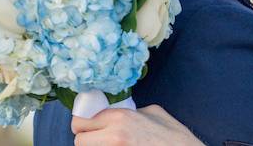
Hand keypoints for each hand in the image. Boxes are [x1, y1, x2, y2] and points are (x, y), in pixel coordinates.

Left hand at [72, 105, 204, 145]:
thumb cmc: (173, 136)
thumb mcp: (152, 112)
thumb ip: (130, 111)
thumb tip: (116, 112)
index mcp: (119, 117)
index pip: (80, 121)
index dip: (83, 125)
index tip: (88, 128)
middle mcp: (113, 136)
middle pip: (79, 141)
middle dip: (87, 140)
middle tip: (99, 141)